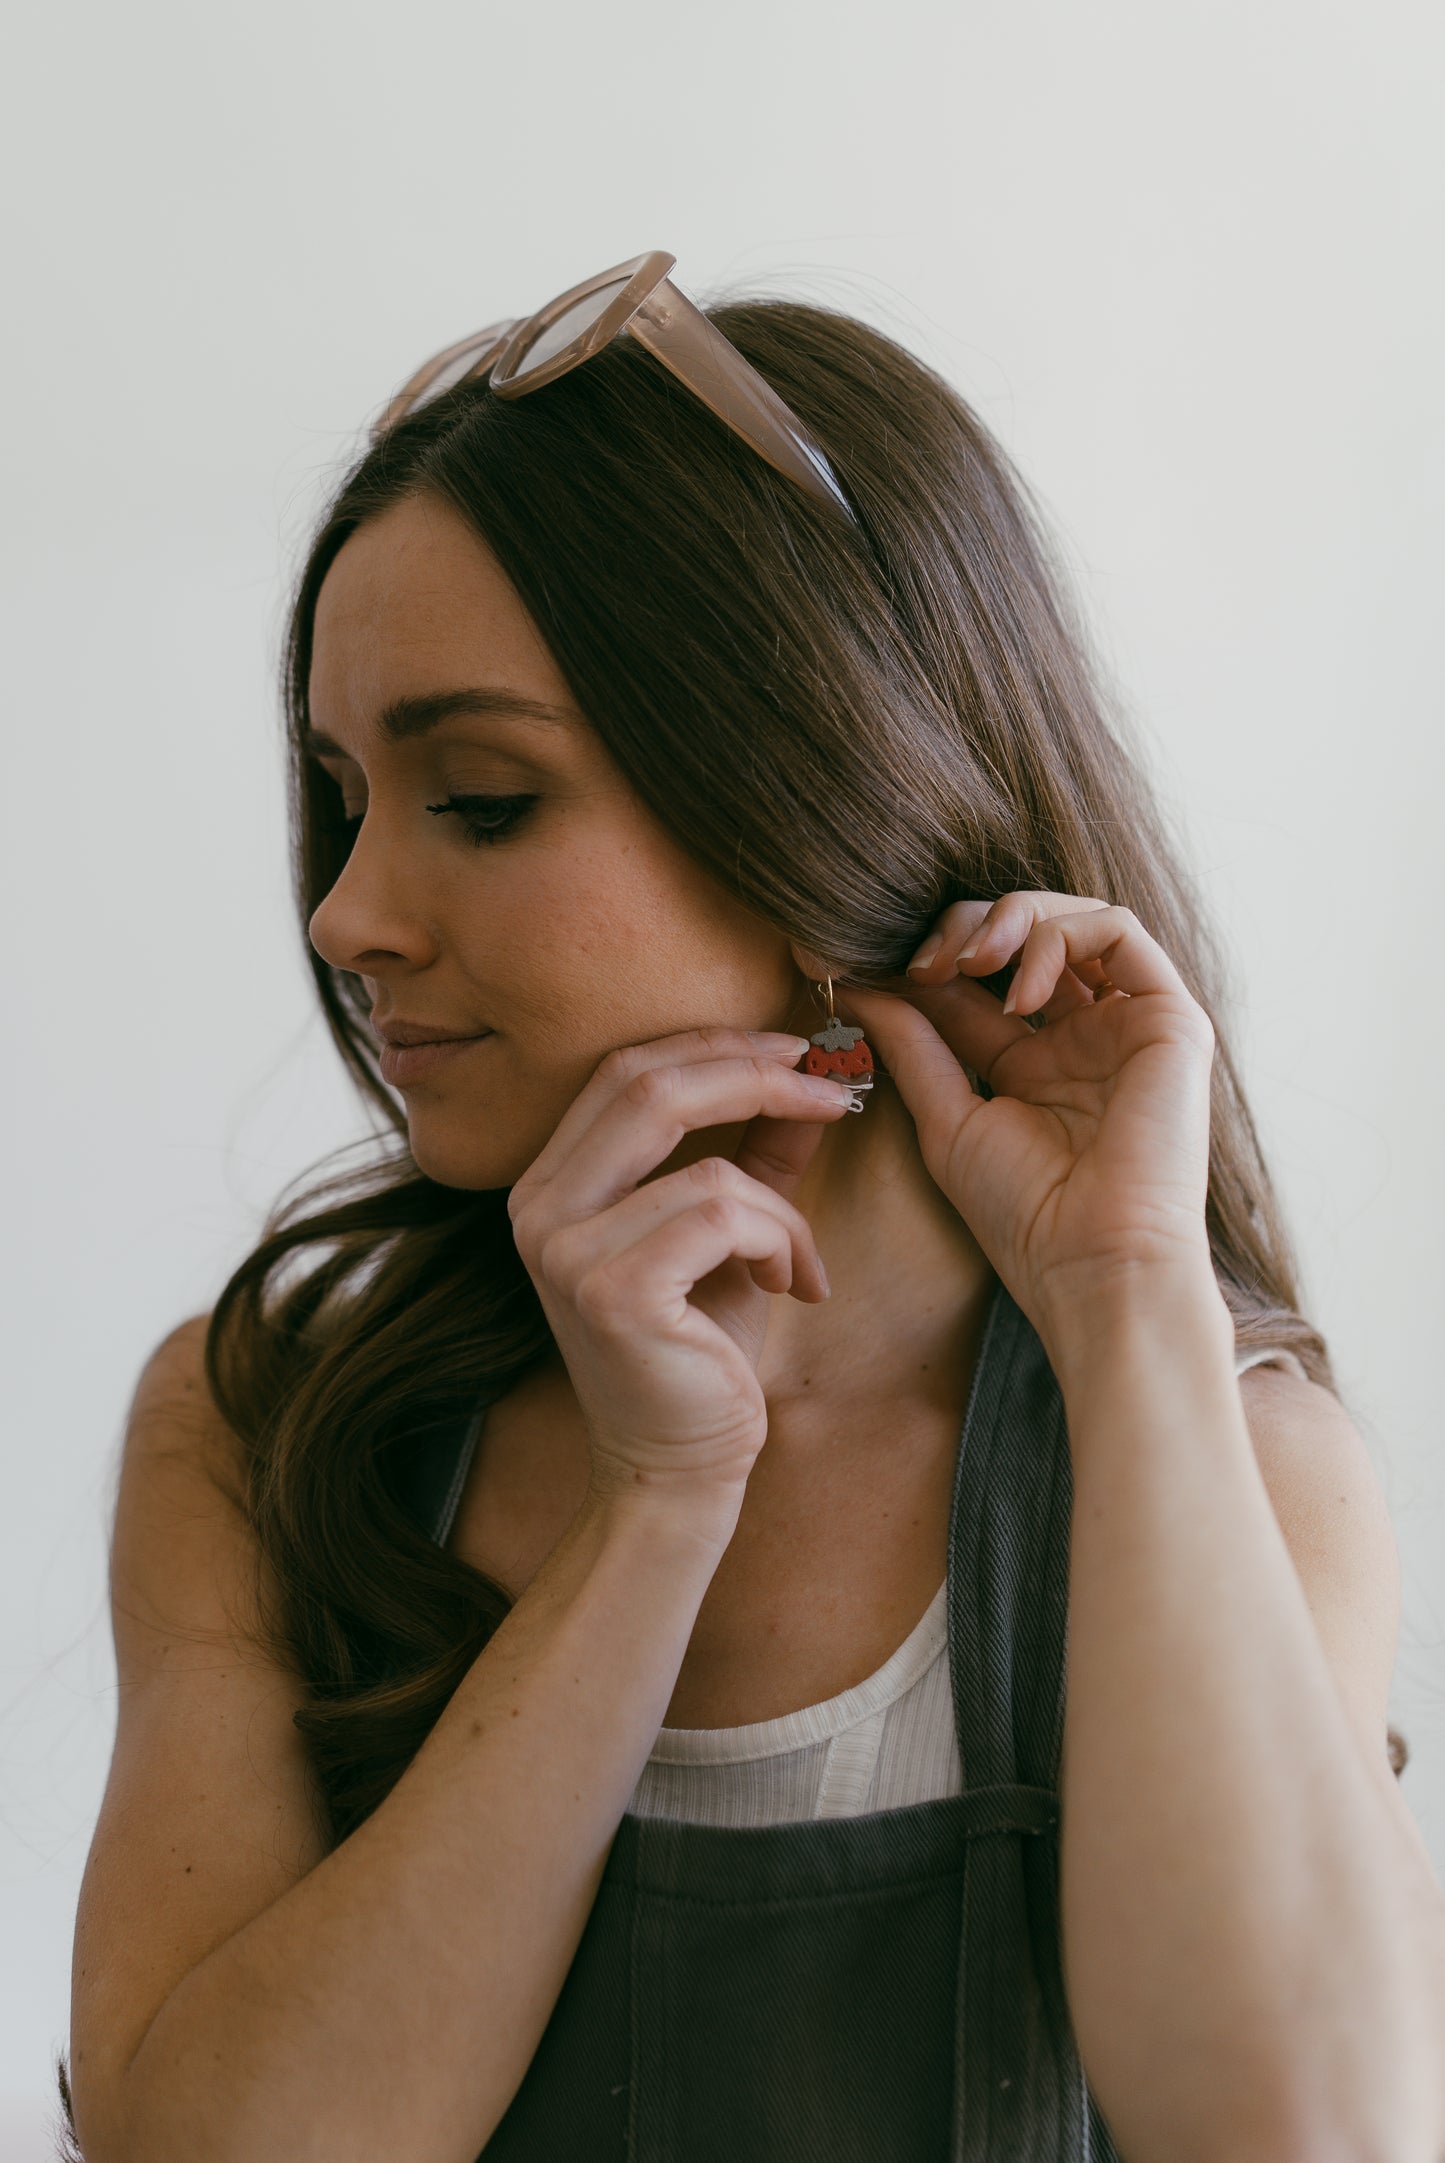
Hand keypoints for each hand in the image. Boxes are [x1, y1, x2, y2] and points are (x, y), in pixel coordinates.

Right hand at [507, 1027, 855, 1518]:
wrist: (675, 1468)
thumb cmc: (698, 1353)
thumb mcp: (728, 1234)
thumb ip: (756, 1152)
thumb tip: (811, 1075)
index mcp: (549, 1183)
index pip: (626, 1072)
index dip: (716, 1046)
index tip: (797, 1050)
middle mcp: (538, 1208)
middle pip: (649, 1086)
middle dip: (756, 1075)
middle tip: (832, 1091)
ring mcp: (564, 1250)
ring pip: (707, 1168)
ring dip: (781, 1210)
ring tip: (798, 1261)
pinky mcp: (611, 1291)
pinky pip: (721, 1216)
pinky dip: (779, 1242)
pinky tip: (790, 1287)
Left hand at [836, 892, 1218, 1345]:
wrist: (1093, 1265)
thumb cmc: (1024, 1215)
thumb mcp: (946, 1117)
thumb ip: (911, 1044)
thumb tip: (857, 984)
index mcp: (1035, 1061)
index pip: (979, 978)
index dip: (930, 959)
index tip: (880, 969)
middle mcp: (1086, 1035)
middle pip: (1028, 934)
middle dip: (967, 927)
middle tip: (926, 960)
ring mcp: (1129, 1023)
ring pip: (1075, 918)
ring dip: (1011, 918)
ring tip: (968, 962)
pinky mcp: (1170, 1018)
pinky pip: (1120, 929)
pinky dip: (1060, 936)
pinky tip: (1021, 992)